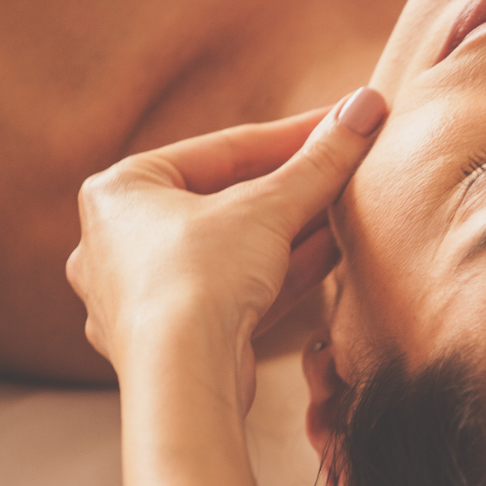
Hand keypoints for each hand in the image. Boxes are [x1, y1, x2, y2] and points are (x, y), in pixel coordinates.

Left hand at [66, 87, 385, 407]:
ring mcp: (143, 294)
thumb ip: (319, 160)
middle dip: (295, 186)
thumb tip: (366, 105)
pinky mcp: (174, 339)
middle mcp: (119, 241)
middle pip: (228, 200)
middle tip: (347, 165)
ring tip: (348, 208)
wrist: (183, 380)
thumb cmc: (200, 280)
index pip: (223, 151)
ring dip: (294, 229)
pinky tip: (331, 252)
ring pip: (234, 249)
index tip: (342, 122)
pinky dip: (281, 271)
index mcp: (119, 190)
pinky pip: (234, 289)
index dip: (293, 135)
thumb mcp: (269, 207)